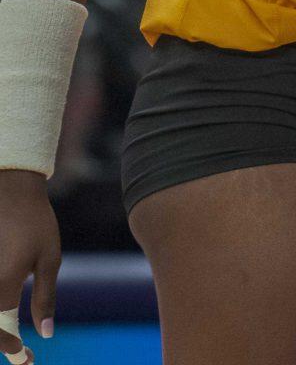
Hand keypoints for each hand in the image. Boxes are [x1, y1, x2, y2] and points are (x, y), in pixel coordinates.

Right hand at [0, 171, 60, 363]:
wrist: (13, 188)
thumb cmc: (37, 221)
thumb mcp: (49, 258)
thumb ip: (46, 297)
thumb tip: (45, 334)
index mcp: (4, 283)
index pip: (3, 332)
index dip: (13, 351)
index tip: (27, 359)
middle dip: (1, 345)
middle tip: (20, 352)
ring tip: (10, 335)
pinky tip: (4, 313)